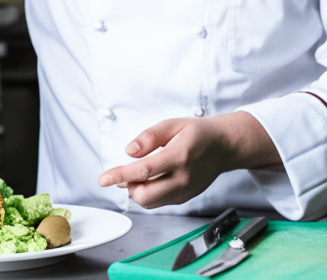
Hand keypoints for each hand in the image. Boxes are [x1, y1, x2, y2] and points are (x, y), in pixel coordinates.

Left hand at [97, 112, 281, 208]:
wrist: (224, 146)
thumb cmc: (197, 133)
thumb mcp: (172, 124)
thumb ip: (149, 137)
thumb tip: (129, 151)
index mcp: (179, 156)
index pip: (144, 171)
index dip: (120, 175)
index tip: (103, 179)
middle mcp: (183, 178)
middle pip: (145, 195)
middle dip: (127, 186)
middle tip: (121, 174)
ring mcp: (186, 191)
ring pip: (150, 203)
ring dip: (136, 192)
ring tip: (134, 176)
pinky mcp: (185, 198)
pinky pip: (159, 203)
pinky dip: (148, 195)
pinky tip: (147, 181)